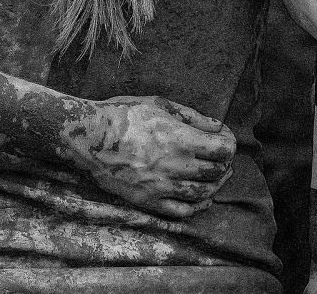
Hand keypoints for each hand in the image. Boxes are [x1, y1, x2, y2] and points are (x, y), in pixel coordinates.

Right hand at [68, 96, 236, 218]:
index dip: (229, 142)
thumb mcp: (157, 104)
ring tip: (213, 176)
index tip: (223, 138)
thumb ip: (191, 116)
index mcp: (180, 139)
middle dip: (223, 162)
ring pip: (204, 193)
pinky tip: (200, 198)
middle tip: (218, 156)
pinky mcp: (148, 199)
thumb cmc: (121, 114)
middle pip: (218, 171)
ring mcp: (162, 186)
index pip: (224, 149)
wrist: (87, 135)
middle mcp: (175, 165)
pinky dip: (197, 206)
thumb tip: (217, 126)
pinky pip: (182, 211)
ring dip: (214, 184)